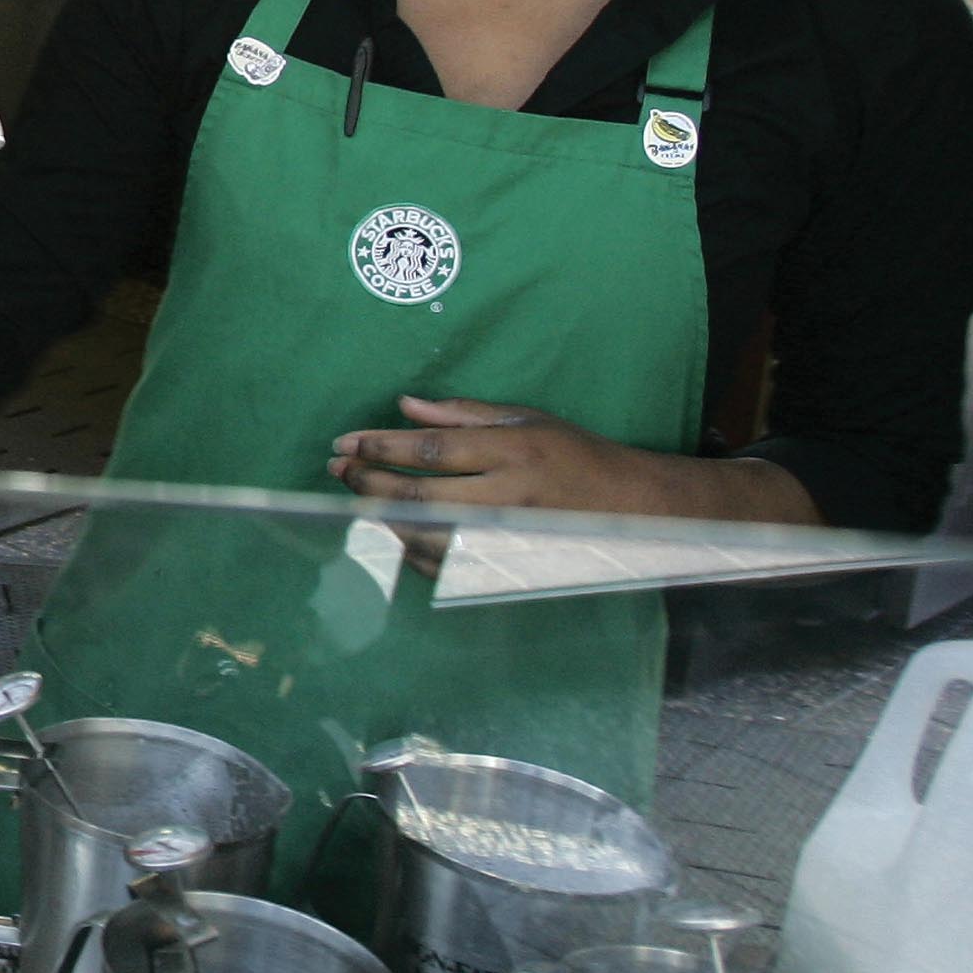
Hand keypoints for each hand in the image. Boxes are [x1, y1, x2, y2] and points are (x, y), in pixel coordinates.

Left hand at [328, 395, 823, 529]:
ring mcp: (507, 539)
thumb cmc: (575, 455)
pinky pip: (444, 567)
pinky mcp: (506, 569)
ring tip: (351, 501)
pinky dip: (407, 551)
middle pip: (420, 496)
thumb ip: (463, 413)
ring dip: (379, 521)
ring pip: (426, 538)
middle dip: (369, 483)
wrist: (633, 509)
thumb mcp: (526, 419)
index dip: (381, 446)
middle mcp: (508, 497)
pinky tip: (387, 533)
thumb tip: (405, 404)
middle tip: (338, 471)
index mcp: (513, 451)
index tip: (346, 443)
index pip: (431, 449)